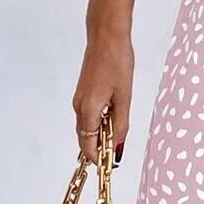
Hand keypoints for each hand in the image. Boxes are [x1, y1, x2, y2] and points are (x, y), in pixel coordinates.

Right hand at [73, 28, 134, 165]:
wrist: (106, 37)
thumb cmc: (117, 62)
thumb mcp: (125, 97)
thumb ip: (121, 124)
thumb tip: (117, 146)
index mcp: (89, 109)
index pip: (88, 144)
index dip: (98, 159)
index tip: (110, 166)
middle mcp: (79, 106)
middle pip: (85, 138)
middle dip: (98, 150)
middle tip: (116, 156)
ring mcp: (79, 100)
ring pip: (86, 127)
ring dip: (99, 136)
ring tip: (117, 138)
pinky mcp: (82, 94)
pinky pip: (87, 116)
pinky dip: (97, 124)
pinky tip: (112, 122)